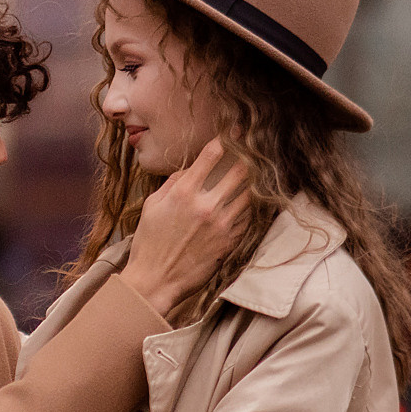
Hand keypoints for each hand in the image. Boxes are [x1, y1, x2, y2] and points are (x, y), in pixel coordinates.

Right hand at [120, 140, 251, 314]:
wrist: (156, 280)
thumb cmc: (149, 243)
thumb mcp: (152, 207)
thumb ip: (173, 184)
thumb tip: (190, 170)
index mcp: (184, 192)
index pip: (212, 155)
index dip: (227, 138)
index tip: (236, 131)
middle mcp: (206, 205)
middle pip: (240, 170)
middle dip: (249, 154)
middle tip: (256, 146)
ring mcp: (222, 224)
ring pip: (250, 193)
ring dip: (256, 180)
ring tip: (261, 170)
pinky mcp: (230, 241)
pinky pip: (249, 217)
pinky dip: (252, 206)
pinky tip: (254, 199)